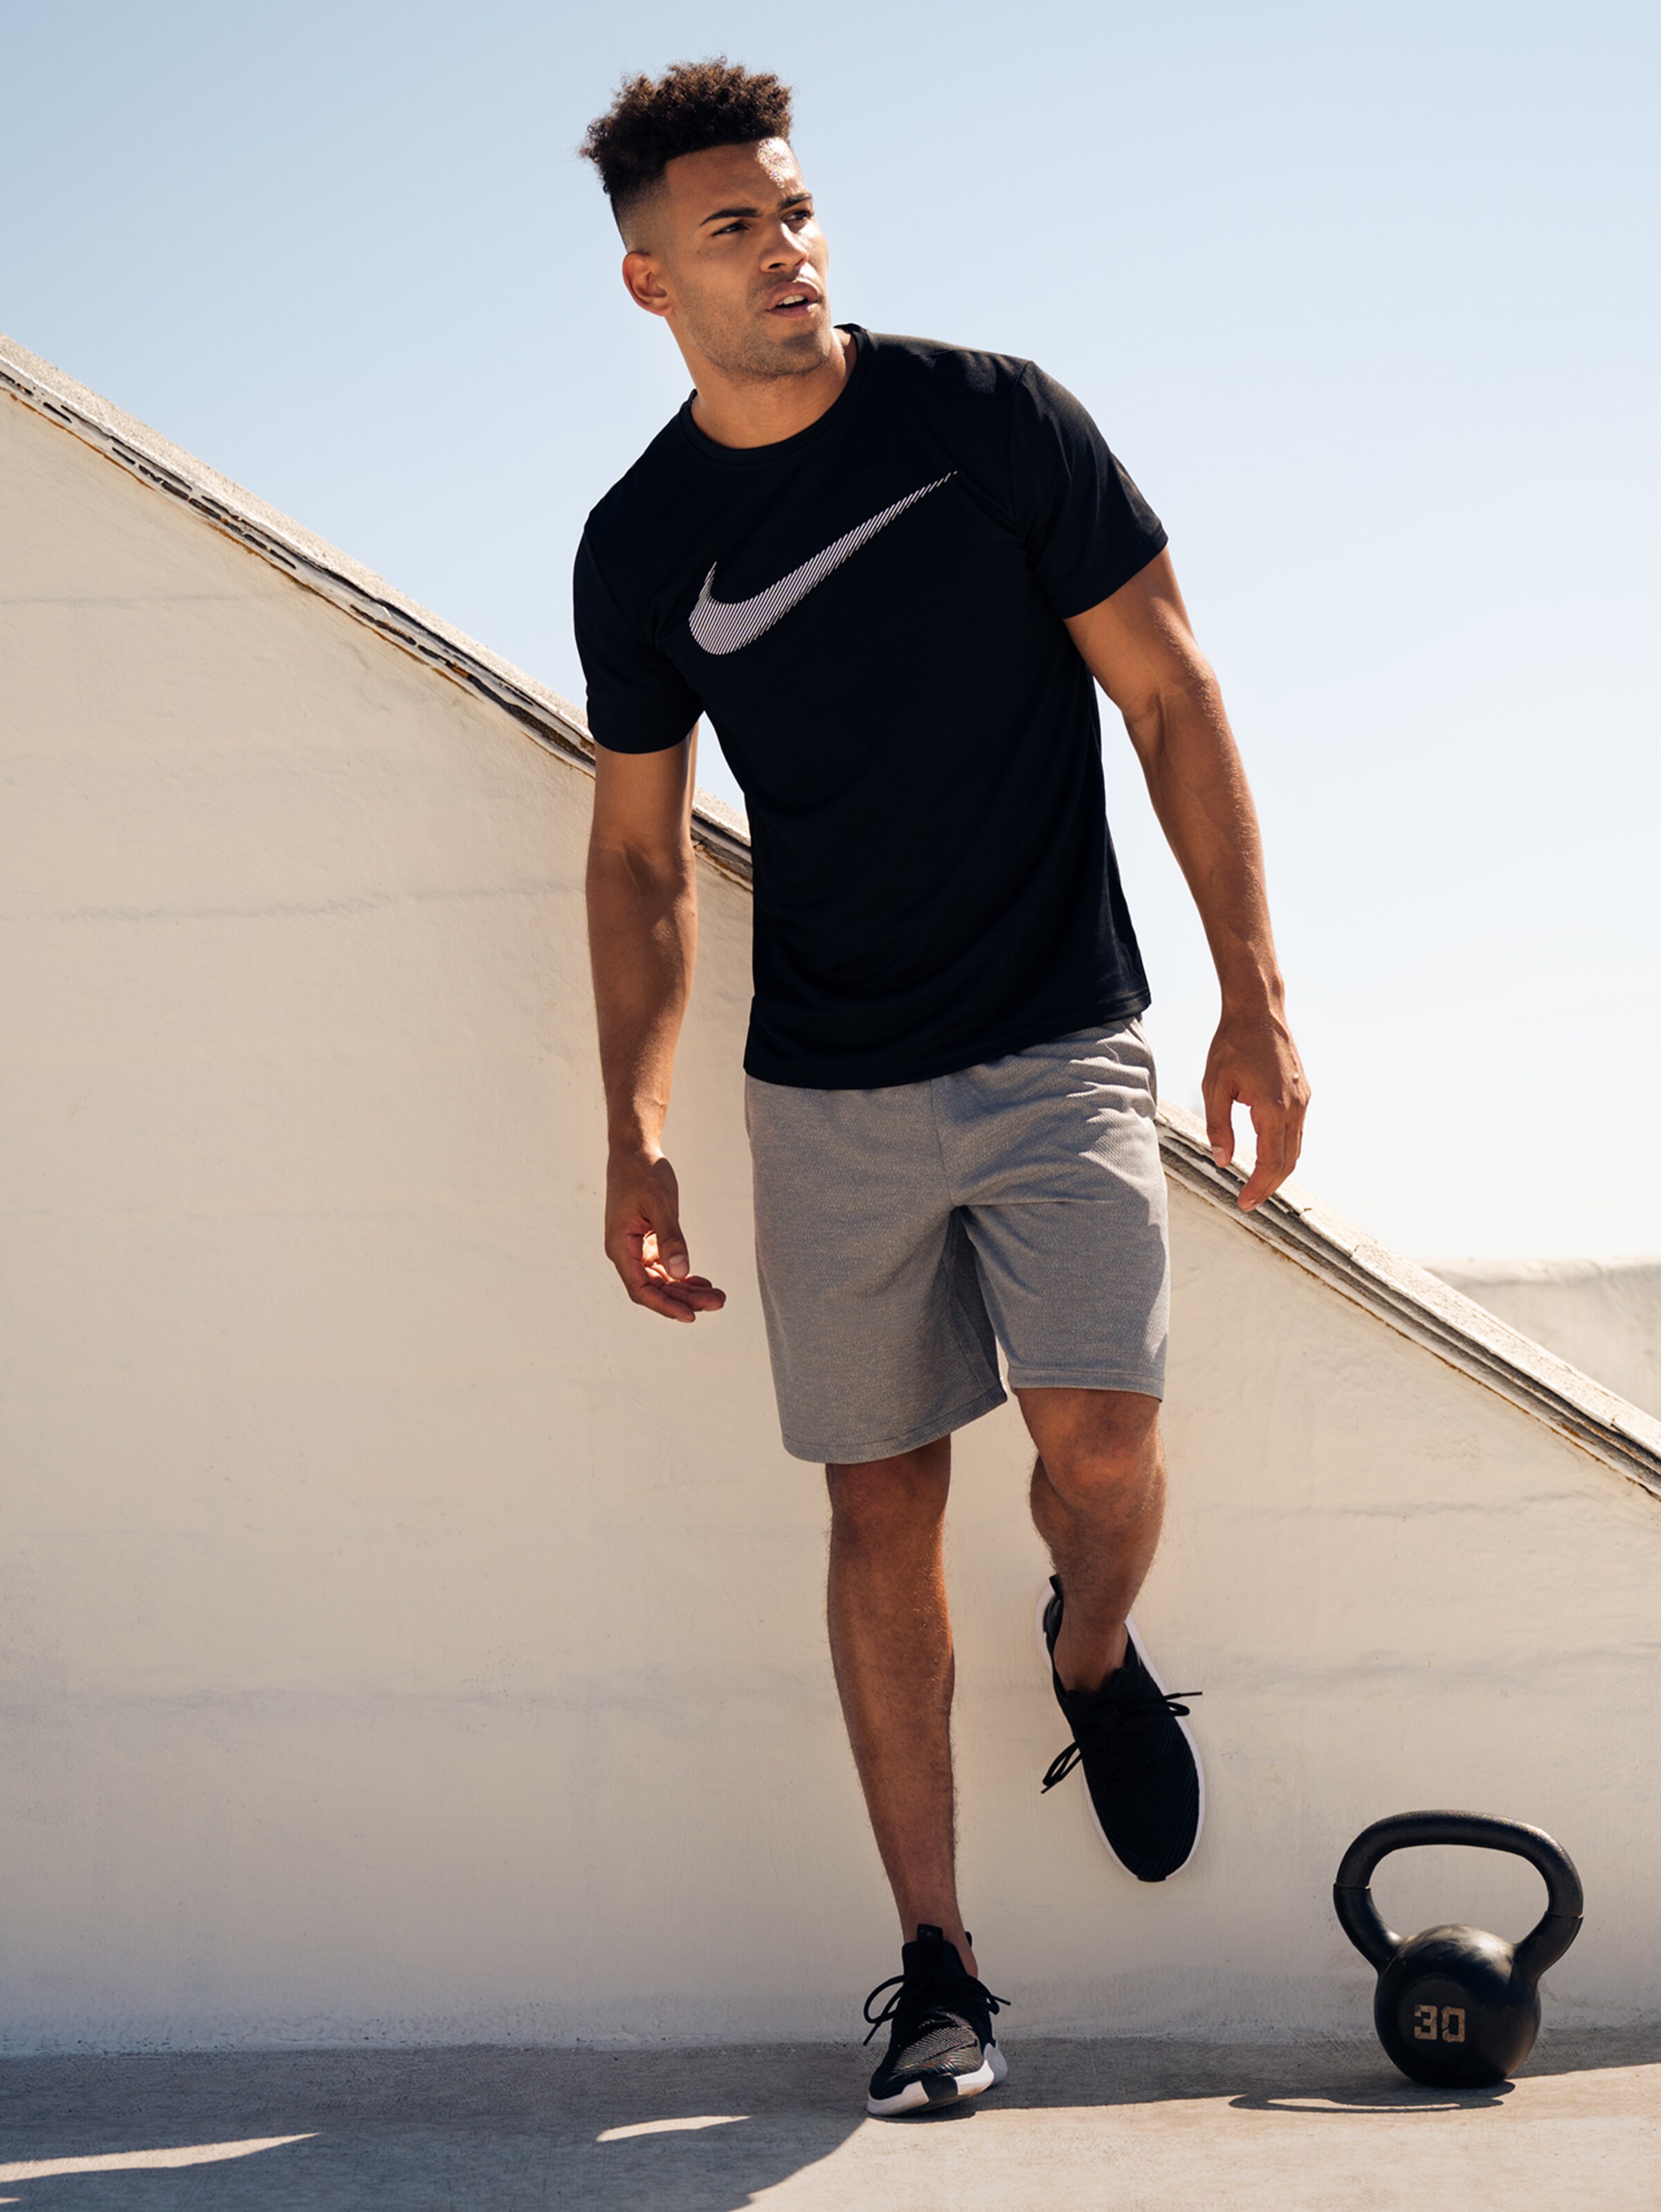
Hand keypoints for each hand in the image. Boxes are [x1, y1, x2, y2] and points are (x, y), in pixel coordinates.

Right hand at [604, 1149, 726, 1322]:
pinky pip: (662, 1267)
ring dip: (686, 1290)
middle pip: (654, 1288)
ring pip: (660, 1280)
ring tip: (717, 1296)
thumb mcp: (660, 1204)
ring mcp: (633, 1248)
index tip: (691, 1315)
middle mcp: (624, 1252)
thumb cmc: (644, 1173)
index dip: (665, 1306)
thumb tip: (681, 1272)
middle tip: (719, 1302)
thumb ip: (671, 1239)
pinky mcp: (644, 1241)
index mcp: (620, 1247)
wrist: (633, 1151)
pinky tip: (703, 1282)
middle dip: (685, 1299)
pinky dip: (682, 1275)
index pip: (641, 1289)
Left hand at [1201, 1005, 1309, 1211]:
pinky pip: (1297, 1131)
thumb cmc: (1232, 1045)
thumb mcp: (1215, 1087)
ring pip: (1296, 1148)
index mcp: (1272, 1107)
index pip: (1270, 1161)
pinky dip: (1285, 1150)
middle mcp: (1294, 1107)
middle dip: (1270, 1186)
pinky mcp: (1303, 1093)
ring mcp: (1303, 1099)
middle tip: (1249, 1202)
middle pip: (1288, 1161)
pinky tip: (1268, 1156)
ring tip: (1258, 1186)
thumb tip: (1224, 1161)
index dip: (1258, 1187)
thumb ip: (1218, 1127)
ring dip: (1279, 1170)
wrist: (1259, 1012)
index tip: (1243, 1204)